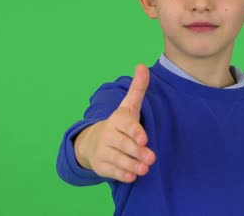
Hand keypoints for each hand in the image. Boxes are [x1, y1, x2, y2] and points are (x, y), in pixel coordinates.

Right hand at [74, 64, 155, 182]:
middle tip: (151, 158)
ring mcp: (103, 151)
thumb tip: (142, 65)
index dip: (135, 132)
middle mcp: (108, 135)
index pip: (126, 125)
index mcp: (117, 120)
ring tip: (144, 169)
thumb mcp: (128, 107)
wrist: (92, 142)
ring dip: (132, 165)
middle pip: (123, 144)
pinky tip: (131, 176)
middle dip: (137, 152)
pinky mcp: (101, 166)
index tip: (144, 138)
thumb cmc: (119, 124)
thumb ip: (137, 89)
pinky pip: (112, 172)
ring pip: (118, 159)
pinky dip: (121, 174)